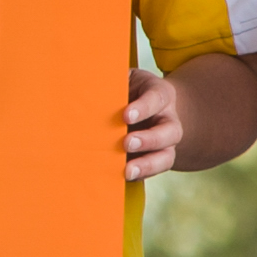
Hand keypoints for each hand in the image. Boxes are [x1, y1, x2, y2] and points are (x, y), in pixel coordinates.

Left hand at [125, 62, 182, 182]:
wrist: (147, 107)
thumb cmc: (128, 89)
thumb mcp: (124, 79)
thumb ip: (113, 82)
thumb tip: (86, 86)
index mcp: (159, 95)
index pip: (156, 99)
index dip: (143, 108)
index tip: (125, 115)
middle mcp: (167, 120)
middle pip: (170, 132)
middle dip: (149, 139)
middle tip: (127, 143)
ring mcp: (165, 143)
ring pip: (166, 157)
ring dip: (147, 165)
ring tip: (127, 171)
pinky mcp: (156, 160)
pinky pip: (153, 171)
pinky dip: (140, 175)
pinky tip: (122, 178)